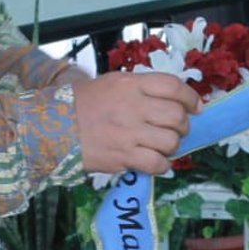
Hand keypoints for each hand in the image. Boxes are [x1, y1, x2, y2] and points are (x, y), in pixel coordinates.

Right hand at [72, 72, 200, 174]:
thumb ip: (139, 89)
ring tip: (162, 145)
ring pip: (171, 141)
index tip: (196, 107)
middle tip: (176, 129)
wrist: (52, 128)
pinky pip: (157, 163)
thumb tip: (171, 101)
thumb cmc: (81, 105)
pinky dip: (162, 165)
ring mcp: (128, 133)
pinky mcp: (123, 156)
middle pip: (176, 116)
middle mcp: (132, 106)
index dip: (190, 97)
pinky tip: (155, 162)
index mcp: (129, 84)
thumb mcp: (110, 84)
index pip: (173, 86)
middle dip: (183, 125)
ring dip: (172, 146)